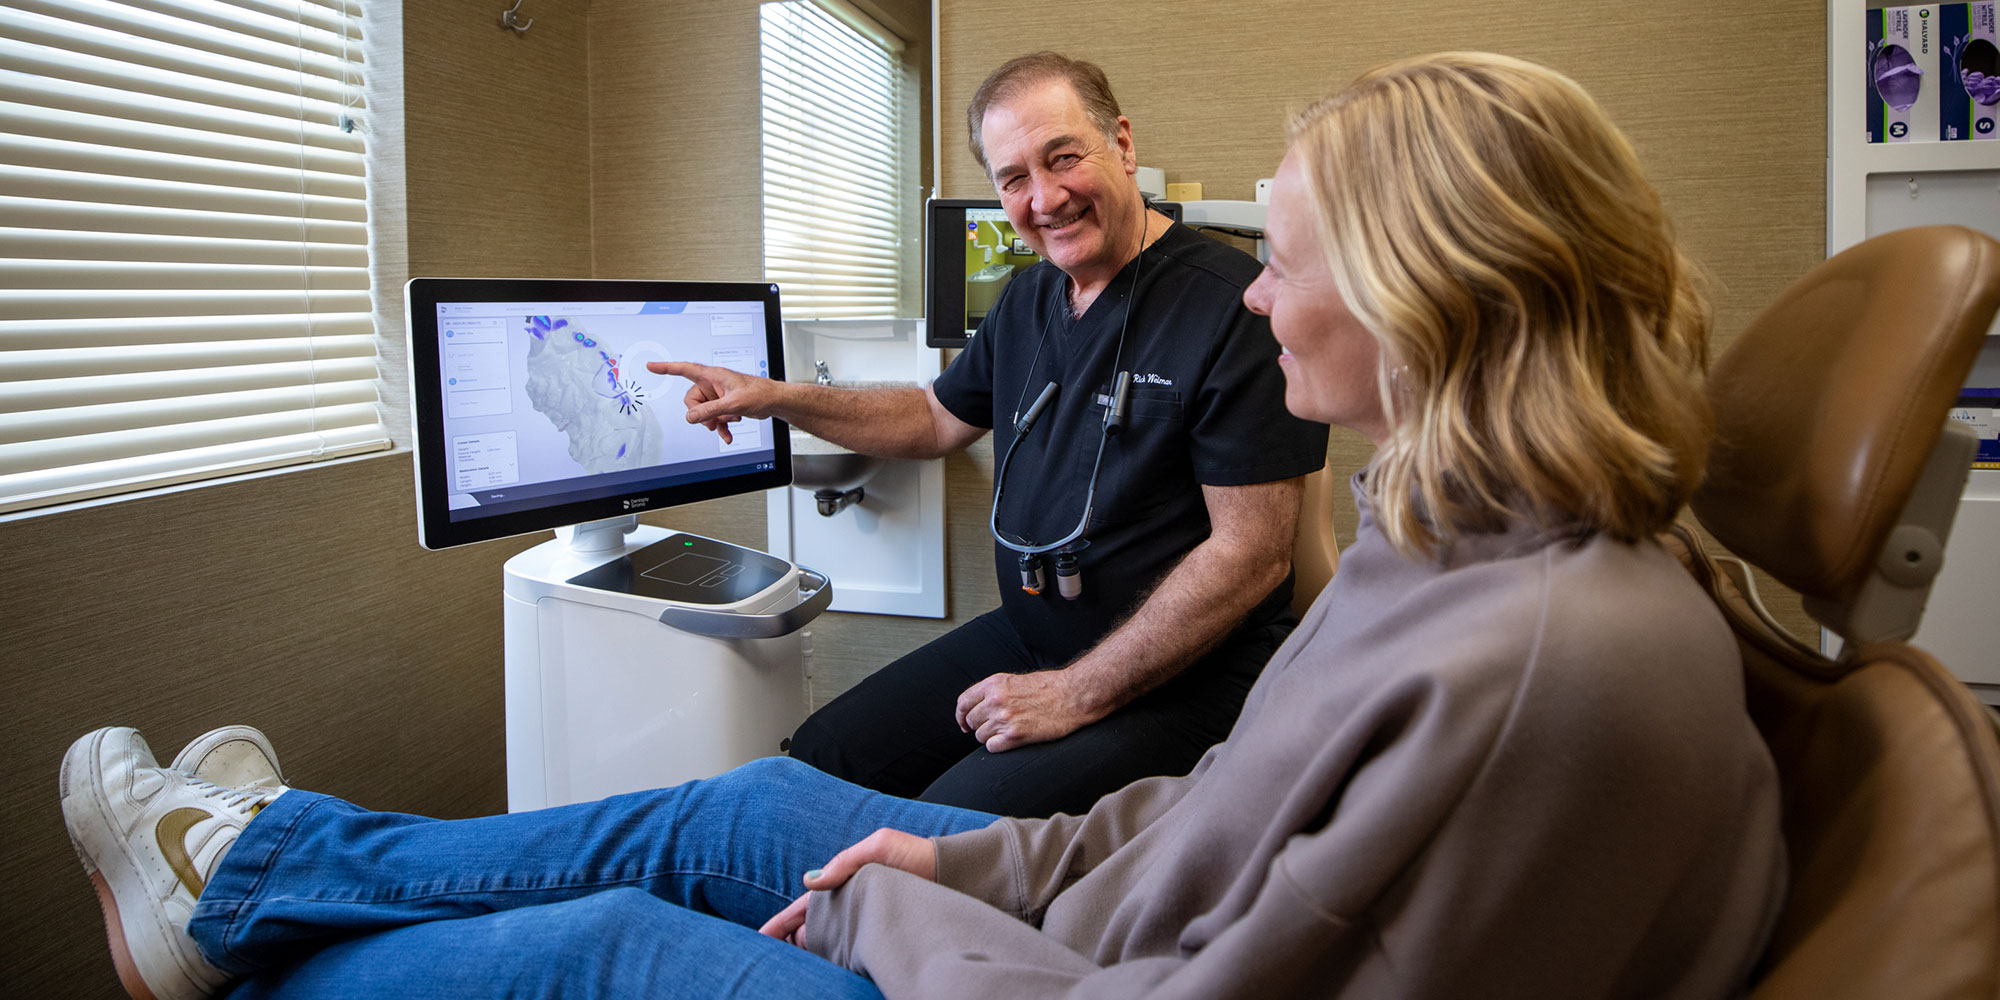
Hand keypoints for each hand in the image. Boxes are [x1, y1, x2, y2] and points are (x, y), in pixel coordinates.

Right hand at [646, 360, 774, 443]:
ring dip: (714, 421)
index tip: (651, 366)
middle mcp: (713, 384)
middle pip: (692, 400)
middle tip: (713, 421)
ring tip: (729, 422)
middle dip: (702, 414)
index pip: (684, 369)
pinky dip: (720, 427)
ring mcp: (718, 395)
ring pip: (703, 412)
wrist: (774, 401)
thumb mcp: (732, 404)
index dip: (666, 368)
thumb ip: (710, 411)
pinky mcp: (724, 405)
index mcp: (713, 376)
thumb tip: (691, 417)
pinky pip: (713, 417)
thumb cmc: (759, 393)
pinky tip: (727, 435)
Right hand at [757, 828, 936, 947]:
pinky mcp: (882, 931)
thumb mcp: (877, 846)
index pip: (805, 905)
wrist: (952, 871)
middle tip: (773, 956)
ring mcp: (866, 918)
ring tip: (794, 965)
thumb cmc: (915, 855)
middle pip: (812, 927)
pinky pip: (853, 948)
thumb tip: (809, 881)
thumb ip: (844, 863)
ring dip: (811, 951)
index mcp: (846, 880)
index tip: (762, 936)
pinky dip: (837, 958)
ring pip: (830, 940)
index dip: (783, 921)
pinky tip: (828, 968)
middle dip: (791, 940)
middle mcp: (852, 902)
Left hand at [955, 670, 1100, 752]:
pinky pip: (992, 747)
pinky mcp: (1016, 735)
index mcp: (994, 684)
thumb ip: (994, 691)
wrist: (1072, 695)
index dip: (961, 715)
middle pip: (971, 721)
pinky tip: (1009, 740)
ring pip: (980, 736)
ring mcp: (1005, 718)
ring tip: (1007, 731)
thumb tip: (977, 706)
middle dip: (979, 726)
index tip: (964, 723)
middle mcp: (996, 700)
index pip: (963, 702)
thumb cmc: (1049, 687)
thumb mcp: (1015, 680)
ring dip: (990, 736)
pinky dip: (998, 746)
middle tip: (993, 727)